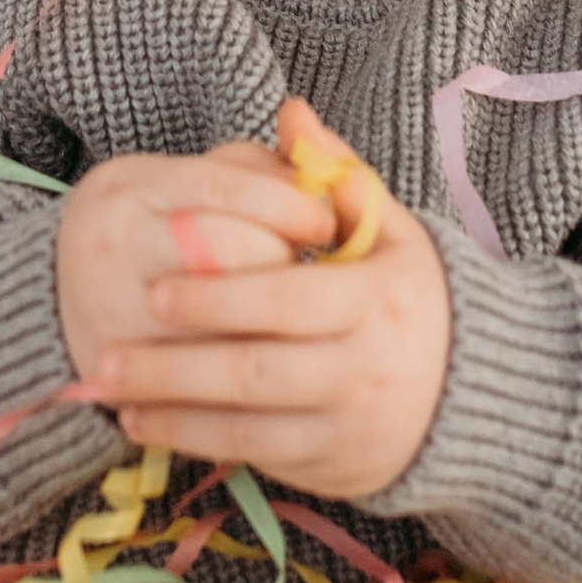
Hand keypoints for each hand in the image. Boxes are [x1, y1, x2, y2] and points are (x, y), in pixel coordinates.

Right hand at [57, 146, 335, 388]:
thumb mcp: (180, 183)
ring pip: (227, 325)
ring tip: (283, 316)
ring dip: (273, 323)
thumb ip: (252, 172)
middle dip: (281, 262)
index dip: (290, 204)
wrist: (55, 303)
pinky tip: (267, 361)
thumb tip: (319, 183)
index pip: (225, 188)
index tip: (324, 222)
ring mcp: (113, 319)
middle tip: (301, 272)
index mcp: (124, 191)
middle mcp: (109, 251)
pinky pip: (211, 387)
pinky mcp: (125, 383)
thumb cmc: (147, 231)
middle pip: (229, 254)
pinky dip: (252, 379)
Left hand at [82, 102, 450, 499]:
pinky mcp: (334, 469)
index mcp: (377, 302)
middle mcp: (366, 371)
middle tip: (106, 355)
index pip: (289, 299)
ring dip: (172, 412)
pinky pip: (256, 459)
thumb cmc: (412, 298)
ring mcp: (349, 428)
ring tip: (109, 392)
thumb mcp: (392, 232)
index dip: (220, 299)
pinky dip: (196, 443)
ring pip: (249, 427)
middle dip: (176, 367)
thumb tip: (291, 112)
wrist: (475, 394)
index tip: (156, 293)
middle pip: (258, 371)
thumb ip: (336, 175)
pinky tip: (145, 423)